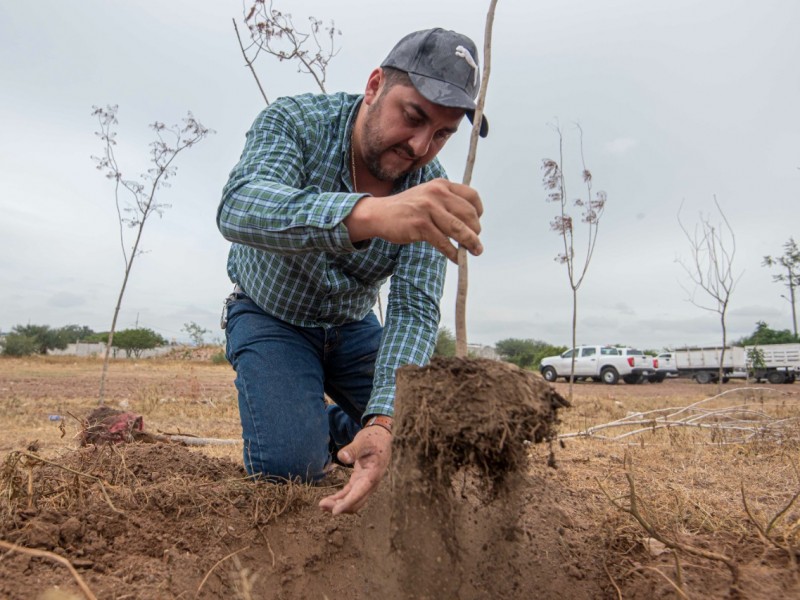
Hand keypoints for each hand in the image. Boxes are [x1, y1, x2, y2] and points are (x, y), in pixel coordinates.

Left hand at [318, 425, 391, 514]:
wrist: (381, 438)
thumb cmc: (373, 439)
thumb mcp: (363, 441)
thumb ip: (353, 449)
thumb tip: (341, 457)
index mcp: (373, 475)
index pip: (360, 493)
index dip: (347, 503)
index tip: (335, 512)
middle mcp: (371, 483)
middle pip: (356, 502)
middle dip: (340, 507)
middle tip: (322, 504)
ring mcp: (366, 484)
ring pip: (353, 501)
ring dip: (338, 505)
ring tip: (322, 504)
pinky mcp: (360, 482)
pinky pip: (350, 494)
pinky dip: (340, 499)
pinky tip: (329, 500)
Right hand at [344, 178, 482, 262]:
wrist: (379, 213)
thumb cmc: (407, 208)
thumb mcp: (427, 196)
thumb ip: (446, 202)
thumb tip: (470, 223)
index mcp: (441, 185)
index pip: (471, 196)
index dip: (478, 212)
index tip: (477, 223)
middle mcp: (437, 193)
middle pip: (468, 214)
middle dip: (476, 230)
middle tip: (476, 242)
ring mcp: (428, 208)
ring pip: (458, 229)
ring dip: (471, 243)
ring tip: (476, 251)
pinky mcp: (420, 225)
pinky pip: (443, 242)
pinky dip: (453, 252)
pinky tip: (456, 258)